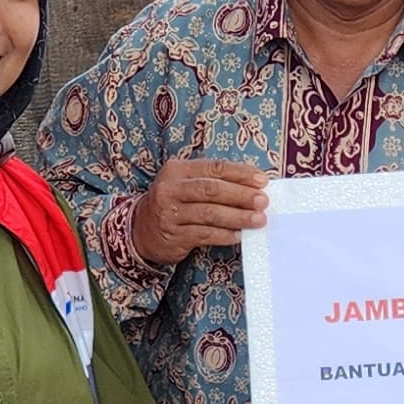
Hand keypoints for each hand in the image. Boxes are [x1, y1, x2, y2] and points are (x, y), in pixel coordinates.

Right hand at [131, 155, 270, 266]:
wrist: (141, 230)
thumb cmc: (174, 204)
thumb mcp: (185, 184)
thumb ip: (212, 181)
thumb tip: (253, 186)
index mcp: (177, 170)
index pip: (214, 168)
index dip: (240, 174)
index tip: (262, 180)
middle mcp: (170, 189)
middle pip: (212, 190)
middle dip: (241, 195)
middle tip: (262, 201)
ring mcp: (170, 213)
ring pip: (209, 213)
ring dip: (237, 217)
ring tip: (258, 220)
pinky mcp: (173, 235)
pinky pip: (204, 234)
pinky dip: (224, 235)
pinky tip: (238, 235)